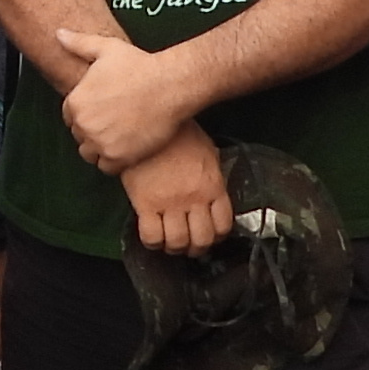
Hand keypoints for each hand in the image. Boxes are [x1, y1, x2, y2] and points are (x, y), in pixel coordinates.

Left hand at [60, 36, 207, 175]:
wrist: (170, 86)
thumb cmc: (140, 66)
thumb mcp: (106, 49)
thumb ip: (78, 43)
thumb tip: (58, 33)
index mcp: (75, 101)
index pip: (70, 116)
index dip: (86, 112)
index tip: (103, 108)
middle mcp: (83, 125)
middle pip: (80, 135)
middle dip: (93, 129)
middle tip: (115, 120)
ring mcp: (100, 143)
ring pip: (90, 153)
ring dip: (100, 147)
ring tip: (119, 135)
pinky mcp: (118, 158)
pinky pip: (106, 167)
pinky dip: (113, 161)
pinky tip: (126, 147)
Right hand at [118, 128, 232, 254]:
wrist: (148, 121)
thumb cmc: (177, 132)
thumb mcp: (206, 150)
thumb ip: (212, 175)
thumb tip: (212, 190)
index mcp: (213, 185)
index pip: (223, 225)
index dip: (217, 237)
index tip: (209, 236)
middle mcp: (194, 198)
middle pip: (202, 239)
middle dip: (196, 248)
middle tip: (189, 246)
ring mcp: (170, 203)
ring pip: (177, 242)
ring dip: (174, 248)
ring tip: (169, 243)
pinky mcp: (145, 203)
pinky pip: (151, 236)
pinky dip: (153, 243)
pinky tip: (152, 236)